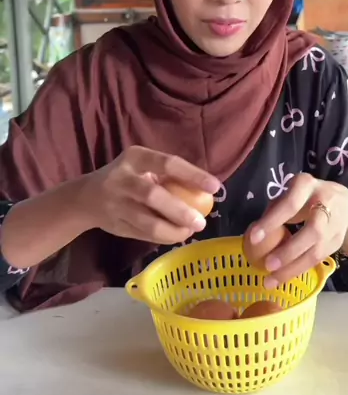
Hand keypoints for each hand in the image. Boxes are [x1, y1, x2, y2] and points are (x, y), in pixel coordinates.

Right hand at [78, 146, 219, 245]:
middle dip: (180, 211)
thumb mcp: (142, 166)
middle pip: (153, 196)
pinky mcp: (115, 226)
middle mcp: (122, 179)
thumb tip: (207, 190)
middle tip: (201, 221)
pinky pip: (143, 235)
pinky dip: (163, 237)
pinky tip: (176, 236)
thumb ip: (167, 175)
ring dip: (173, 230)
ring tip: (190, 231)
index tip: (215, 186)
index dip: (193, 174)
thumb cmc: (127, 177)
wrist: (85, 198)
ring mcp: (115, 204)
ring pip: (147, 222)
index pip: (167, 163)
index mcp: (134, 157)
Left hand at [248, 173, 347, 287]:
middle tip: (267, 265)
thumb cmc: (307, 198)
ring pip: (316, 250)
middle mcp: (326, 204)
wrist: (347, 205)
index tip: (253, 238)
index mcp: (307, 186)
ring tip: (271, 280)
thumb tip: (256, 232)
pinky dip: (299, 270)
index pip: (290, 204)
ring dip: (293, 268)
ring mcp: (335, 225)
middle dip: (288, 251)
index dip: (272, 221)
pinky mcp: (337, 243)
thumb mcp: (292, 193)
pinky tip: (283, 278)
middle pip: (311, 231)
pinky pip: (317, 259)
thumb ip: (276, 208)